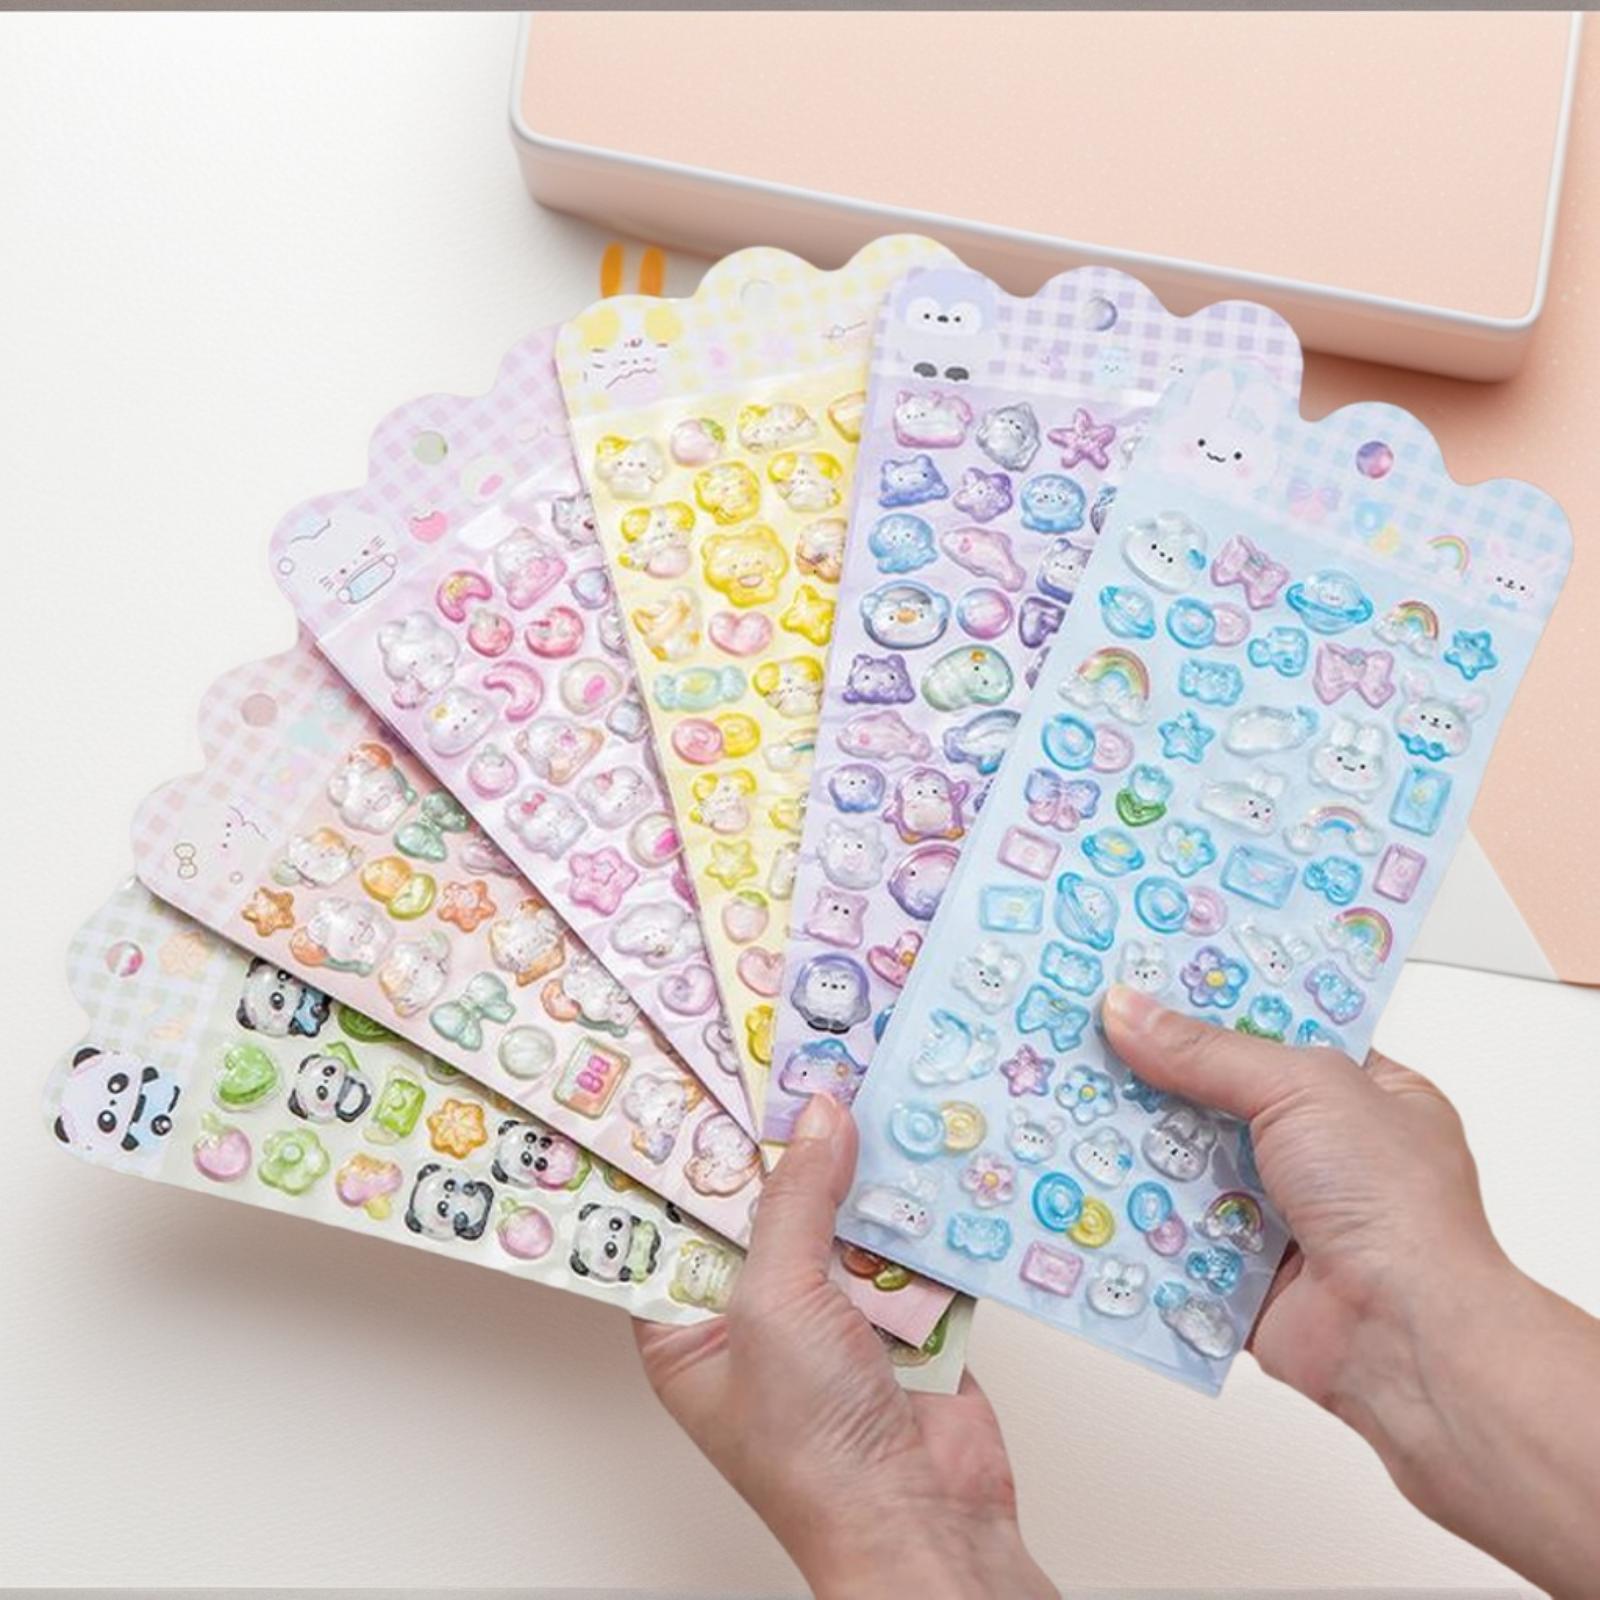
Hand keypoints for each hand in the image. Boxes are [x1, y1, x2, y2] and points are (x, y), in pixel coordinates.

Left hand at [632, 1093, 1055, 1599]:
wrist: (924, 1523)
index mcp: (689, 1322)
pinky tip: (923, 1142)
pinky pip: (905, 1244)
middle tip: (797, 1061)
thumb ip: (795, 1202)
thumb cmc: (813, 1446)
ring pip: (841, 1217)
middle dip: (789, 1145)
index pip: (679, 1216)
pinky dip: (918, 1204)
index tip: (707, 1074)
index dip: (693, 1149)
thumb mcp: (774, 1303)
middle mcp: (757, 1314)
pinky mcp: (902, 1319)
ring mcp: (832, 1316)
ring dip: (860, 1167)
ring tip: (865, 1082)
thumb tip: (817, 1118)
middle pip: (768, 1204)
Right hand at [1102, 985, 1599, 1598]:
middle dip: (1153, 1077)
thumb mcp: (1303, 1088)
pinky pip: (1173, 1231)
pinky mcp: (1239, 1270)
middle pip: (1215, 1097)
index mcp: (1362, 1091)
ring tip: (1062, 1100)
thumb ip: (1208, 1051)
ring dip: (1137, 1146)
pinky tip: (1080, 1180)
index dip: (1206, 1007)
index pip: (1271, 1032)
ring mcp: (1280, 1212)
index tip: (1138, 981)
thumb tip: (1127, 1010)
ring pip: (1187, 1164)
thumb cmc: (1394, 1205)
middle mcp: (1321, 1150)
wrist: (1405, 1338)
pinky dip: (1135, 1215)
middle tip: (1079, 1037)